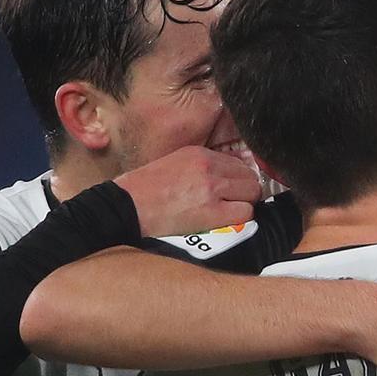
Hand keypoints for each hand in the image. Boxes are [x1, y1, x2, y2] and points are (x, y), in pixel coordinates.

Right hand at [114, 146, 261, 237]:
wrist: (125, 207)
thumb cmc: (144, 190)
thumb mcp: (174, 164)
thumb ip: (202, 167)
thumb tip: (228, 175)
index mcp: (199, 153)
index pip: (238, 163)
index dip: (239, 179)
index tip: (234, 189)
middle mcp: (208, 167)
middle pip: (249, 177)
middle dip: (245, 192)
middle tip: (233, 203)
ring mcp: (211, 188)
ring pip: (251, 194)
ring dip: (243, 205)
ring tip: (228, 213)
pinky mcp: (211, 212)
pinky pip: (244, 213)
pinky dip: (239, 219)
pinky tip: (225, 221)